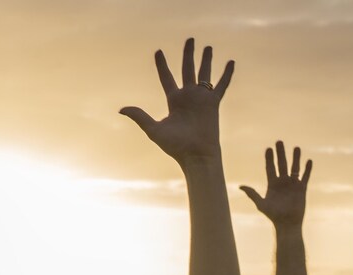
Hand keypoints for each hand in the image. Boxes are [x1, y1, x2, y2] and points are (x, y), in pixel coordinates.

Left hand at [120, 38, 234, 166]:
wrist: (196, 155)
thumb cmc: (175, 147)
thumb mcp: (154, 130)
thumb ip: (140, 117)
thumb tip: (121, 110)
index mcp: (174, 101)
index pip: (167, 77)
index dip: (162, 64)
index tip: (159, 51)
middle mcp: (188, 97)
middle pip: (187, 69)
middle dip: (188, 54)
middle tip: (190, 40)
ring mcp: (202, 99)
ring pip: (205, 74)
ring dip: (206, 60)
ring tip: (208, 47)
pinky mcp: (213, 103)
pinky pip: (221, 85)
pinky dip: (226, 74)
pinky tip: (231, 62)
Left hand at [240, 141, 312, 226]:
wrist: (287, 224)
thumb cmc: (273, 216)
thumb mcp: (261, 204)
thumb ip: (252, 194)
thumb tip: (240, 186)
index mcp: (272, 184)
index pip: (270, 167)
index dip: (269, 158)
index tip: (269, 148)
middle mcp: (282, 182)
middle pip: (281, 164)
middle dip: (280, 153)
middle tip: (279, 141)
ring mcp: (292, 184)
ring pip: (294, 168)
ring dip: (295, 158)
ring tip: (296, 147)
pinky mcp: (302, 189)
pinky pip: (305, 176)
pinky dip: (307, 169)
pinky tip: (308, 161)